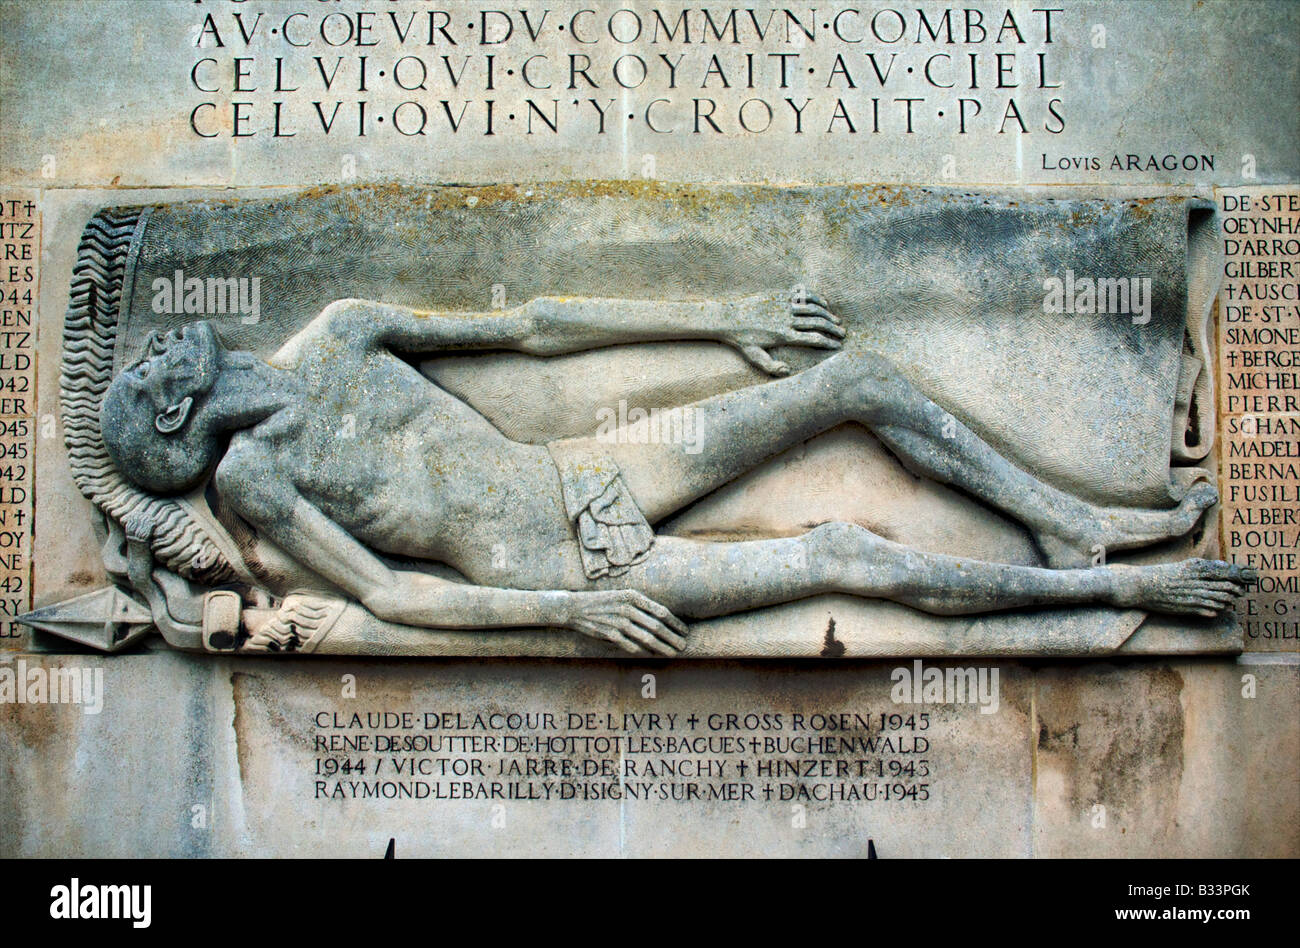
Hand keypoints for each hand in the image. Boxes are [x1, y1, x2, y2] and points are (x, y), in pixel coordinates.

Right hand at [561, 589, 687, 655]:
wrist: (575, 607)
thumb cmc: (603, 602)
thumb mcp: (623, 597)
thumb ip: (641, 606)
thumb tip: (663, 619)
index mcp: (633, 596)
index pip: (661, 611)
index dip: (675, 623)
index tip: (685, 631)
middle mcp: (627, 608)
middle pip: (657, 626)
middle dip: (673, 638)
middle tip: (683, 646)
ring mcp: (618, 622)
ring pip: (647, 638)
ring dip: (663, 648)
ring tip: (672, 653)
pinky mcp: (609, 634)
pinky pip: (632, 646)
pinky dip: (644, 651)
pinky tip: (652, 655)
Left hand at [720, 291, 844, 374]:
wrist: (729, 318)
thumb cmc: (743, 340)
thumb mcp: (754, 357)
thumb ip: (771, 367)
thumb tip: (788, 371)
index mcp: (784, 336)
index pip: (812, 339)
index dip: (828, 343)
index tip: (838, 346)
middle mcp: (786, 319)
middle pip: (817, 323)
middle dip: (833, 329)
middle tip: (843, 334)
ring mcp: (784, 305)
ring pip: (813, 308)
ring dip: (828, 315)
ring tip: (837, 321)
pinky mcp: (780, 295)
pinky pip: (803, 294)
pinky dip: (816, 297)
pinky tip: (824, 303)